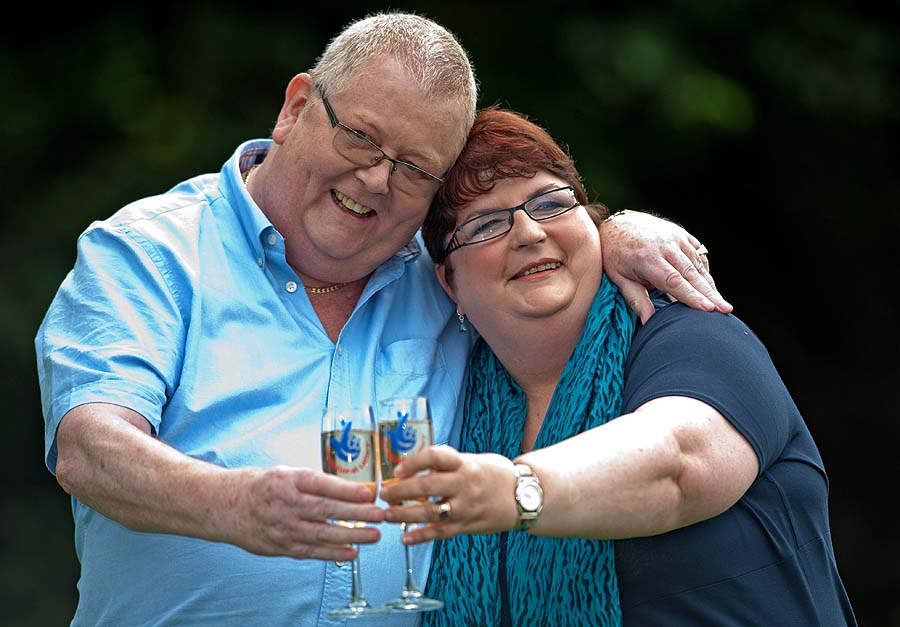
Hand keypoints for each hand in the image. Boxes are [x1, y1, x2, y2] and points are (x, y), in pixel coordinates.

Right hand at [221, 465, 385, 560]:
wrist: (225, 505)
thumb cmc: (261, 485)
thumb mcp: (285, 472)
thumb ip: (313, 481)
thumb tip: (349, 487)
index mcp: (288, 480)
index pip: (321, 484)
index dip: (346, 489)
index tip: (368, 492)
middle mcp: (285, 504)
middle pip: (325, 510)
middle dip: (356, 513)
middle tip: (380, 515)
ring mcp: (283, 527)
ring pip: (322, 533)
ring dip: (351, 536)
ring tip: (374, 535)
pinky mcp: (281, 546)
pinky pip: (311, 551)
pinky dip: (333, 553)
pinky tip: (353, 552)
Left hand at [379, 446, 518, 544]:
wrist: (523, 496)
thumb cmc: (494, 474)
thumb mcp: (473, 460)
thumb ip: (447, 463)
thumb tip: (413, 465)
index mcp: (464, 464)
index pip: (435, 457)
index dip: (413, 462)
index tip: (397, 470)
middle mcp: (464, 484)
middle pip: (427, 486)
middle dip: (401, 491)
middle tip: (383, 494)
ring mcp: (465, 507)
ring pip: (430, 513)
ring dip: (404, 515)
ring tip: (386, 515)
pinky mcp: (467, 526)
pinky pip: (441, 533)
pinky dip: (421, 537)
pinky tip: (405, 539)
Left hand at [599, 211, 731, 323]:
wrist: (616, 225)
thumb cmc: (615, 255)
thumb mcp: (619, 278)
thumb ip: (636, 300)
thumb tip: (648, 323)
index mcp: (647, 258)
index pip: (674, 281)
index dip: (692, 296)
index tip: (709, 309)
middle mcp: (664, 245)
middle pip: (692, 274)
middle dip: (710, 293)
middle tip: (726, 310)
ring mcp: (675, 237)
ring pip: (697, 264)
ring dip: (709, 283)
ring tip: (720, 302)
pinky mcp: (681, 234)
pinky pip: (697, 254)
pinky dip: (704, 269)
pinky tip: (709, 284)